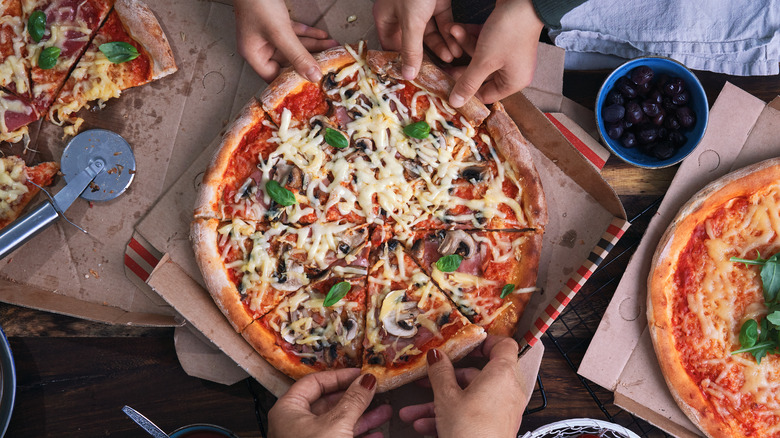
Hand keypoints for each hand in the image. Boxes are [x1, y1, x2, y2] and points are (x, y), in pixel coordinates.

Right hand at [234, 0, 338, 82]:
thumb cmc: (257, 3)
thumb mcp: (280, 33)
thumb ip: (297, 56)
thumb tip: (313, 76)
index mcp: (254, 55)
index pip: (275, 77)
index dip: (294, 82)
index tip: (313, 84)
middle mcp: (261, 47)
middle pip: (289, 61)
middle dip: (309, 61)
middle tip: (329, 63)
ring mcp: (268, 34)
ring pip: (294, 46)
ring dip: (314, 45)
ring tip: (332, 47)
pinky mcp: (276, 22)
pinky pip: (294, 33)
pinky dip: (308, 33)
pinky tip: (322, 36)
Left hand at [268, 369, 390, 437]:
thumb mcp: (337, 425)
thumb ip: (354, 400)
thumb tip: (366, 380)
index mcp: (288, 411)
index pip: (315, 382)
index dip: (340, 376)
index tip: (361, 374)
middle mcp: (295, 425)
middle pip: (328, 403)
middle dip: (356, 398)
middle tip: (375, 391)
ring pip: (338, 423)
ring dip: (363, 417)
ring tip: (384, 411)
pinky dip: (359, 436)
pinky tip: (377, 435)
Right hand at [373, 0, 457, 79]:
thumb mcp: (410, 21)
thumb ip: (410, 49)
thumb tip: (408, 74)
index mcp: (386, 17)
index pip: (391, 46)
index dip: (400, 61)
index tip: (411, 75)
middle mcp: (401, 14)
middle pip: (413, 43)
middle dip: (425, 56)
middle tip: (434, 71)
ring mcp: (419, 9)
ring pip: (430, 35)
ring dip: (440, 47)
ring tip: (449, 58)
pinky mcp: (436, 3)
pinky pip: (442, 23)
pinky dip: (449, 35)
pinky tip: (455, 46)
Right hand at [398, 336, 527, 437]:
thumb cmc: (470, 432)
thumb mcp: (446, 397)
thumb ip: (440, 372)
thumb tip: (437, 356)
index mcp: (502, 374)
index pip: (502, 345)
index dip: (483, 341)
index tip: (463, 343)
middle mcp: (508, 390)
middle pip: (478, 374)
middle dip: (447, 379)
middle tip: (430, 378)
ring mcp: (504, 410)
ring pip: (470, 397)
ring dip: (441, 402)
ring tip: (415, 411)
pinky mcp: (497, 426)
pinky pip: (474, 413)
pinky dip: (452, 415)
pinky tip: (425, 425)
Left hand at [447, 0, 543, 106]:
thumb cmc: (508, 33)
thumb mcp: (484, 61)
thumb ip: (468, 83)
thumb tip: (455, 103)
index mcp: (513, 82)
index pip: (485, 95)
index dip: (466, 91)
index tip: (447, 86)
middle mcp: (512, 69)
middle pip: (479, 74)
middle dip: (461, 62)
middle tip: (443, 61)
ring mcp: (508, 52)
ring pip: (478, 55)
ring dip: (463, 43)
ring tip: (451, 30)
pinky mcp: (502, 36)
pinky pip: (482, 41)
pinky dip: (470, 34)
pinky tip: (457, 27)